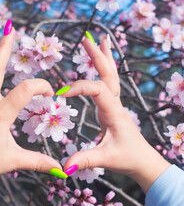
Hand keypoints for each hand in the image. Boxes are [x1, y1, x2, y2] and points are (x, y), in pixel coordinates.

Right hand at [61, 36, 169, 192]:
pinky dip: (105, 68)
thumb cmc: (127, 158)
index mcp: (114, 112)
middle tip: (86, 39)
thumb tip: (64, 166)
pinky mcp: (112, 106)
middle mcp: (116, 104)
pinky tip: (102, 61)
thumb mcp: (105, 159)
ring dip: (104, 57)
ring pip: (111, 75)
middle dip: (97, 56)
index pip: (98, 90)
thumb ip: (85, 159)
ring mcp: (115, 103)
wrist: (143, 161)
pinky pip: (109, 82)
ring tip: (99, 39)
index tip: (61, 94)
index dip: (79, 87)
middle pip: (108, 74)